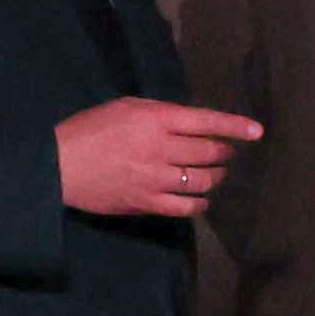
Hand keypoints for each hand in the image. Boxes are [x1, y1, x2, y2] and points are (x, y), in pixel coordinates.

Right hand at [59, 99, 261, 217]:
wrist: (57, 165)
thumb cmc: (90, 129)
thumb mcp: (125, 107)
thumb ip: (161, 114)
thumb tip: (192, 124)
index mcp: (155, 119)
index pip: (205, 121)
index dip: (234, 126)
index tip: (257, 131)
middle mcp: (160, 149)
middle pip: (209, 153)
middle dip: (225, 152)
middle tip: (226, 152)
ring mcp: (154, 179)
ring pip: (202, 181)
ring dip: (215, 176)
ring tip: (215, 173)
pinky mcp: (147, 203)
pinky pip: (186, 208)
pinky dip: (200, 204)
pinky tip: (201, 200)